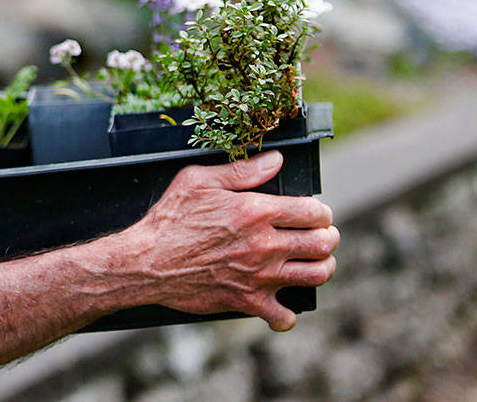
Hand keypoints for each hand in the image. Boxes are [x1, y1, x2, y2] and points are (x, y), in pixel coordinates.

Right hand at [110, 150, 338, 330]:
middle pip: (322, 244)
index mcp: (256, 211)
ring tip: (317, 262)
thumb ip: (241, 170)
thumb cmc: (169, 218)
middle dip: (329, 237)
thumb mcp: (198, 180)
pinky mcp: (248, 302)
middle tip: (323, 236)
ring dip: (323, 267)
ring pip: (316, 275)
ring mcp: (259, 276)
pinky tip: (281, 303)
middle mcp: (265, 245)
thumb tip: (276, 160)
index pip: (313, 212)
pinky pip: (284, 316)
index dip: (321, 211)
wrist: (147, 262)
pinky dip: (288, 313)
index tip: (317, 213)